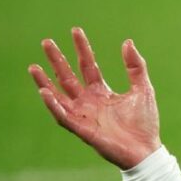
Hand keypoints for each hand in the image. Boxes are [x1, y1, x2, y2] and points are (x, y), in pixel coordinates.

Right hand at [29, 28, 160, 169]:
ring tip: (33, 67)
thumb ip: (135, 67)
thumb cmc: (145, 123)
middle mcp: (89, 102)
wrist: (146, 150)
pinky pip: (63, 116)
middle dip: (57, 60)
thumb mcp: (143, 90)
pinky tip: (45, 92)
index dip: (82, 49)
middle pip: (68, 77)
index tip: (76, 30)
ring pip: (59, 96)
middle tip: (46, 42)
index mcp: (102, 92)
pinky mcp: (82, 130)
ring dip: (45, 82)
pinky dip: (53, 105)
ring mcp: (83, 116)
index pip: (88, 66)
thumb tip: (128, 42)